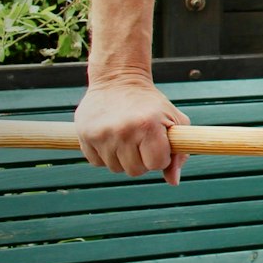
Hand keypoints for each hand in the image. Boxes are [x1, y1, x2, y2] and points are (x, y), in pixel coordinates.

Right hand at [76, 78, 190, 183]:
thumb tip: (173, 182)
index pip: (157, 164)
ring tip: (126, 137)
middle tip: (141, 141)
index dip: (160, 157)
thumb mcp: (174, 121)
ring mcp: (102, 134)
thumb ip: (179, 152)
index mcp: (148, 125)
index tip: (158, 145)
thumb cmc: (151, 104)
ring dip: (123, 158)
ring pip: (116, 169)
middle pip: (136, 171)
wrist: (118, 80)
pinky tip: (111, 137)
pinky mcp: (84, 135)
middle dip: (142, 160)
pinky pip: (97, 163)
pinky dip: (105, 155)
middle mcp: (123, 130)